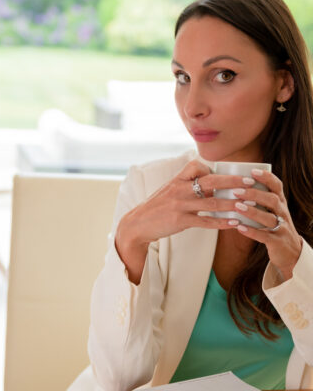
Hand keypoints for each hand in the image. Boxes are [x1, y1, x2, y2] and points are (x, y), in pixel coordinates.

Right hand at [115, 159, 255, 282]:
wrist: (138, 224)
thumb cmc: (157, 207)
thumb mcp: (170, 190)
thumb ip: (188, 186)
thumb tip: (211, 185)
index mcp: (177, 179)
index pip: (197, 166)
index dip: (213, 169)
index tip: (228, 174)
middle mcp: (179, 189)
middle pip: (210, 181)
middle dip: (233, 181)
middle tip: (250, 182)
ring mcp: (180, 205)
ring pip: (212, 202)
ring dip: (233, 203)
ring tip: (249, 204)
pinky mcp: (181, 221)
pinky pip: (205, 220)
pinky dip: (221, 222)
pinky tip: (234, 222)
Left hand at [233, 169, 301, 279]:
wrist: (291, 252)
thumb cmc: (274, 227)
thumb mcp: (271, 211)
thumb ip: (258, 200)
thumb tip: (233, 185)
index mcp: (280, 203)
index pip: (277, 186)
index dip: (266, 177)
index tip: (252, 171)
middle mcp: (282, 213)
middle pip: (272, 200)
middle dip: (254, 194)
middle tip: (236, 191)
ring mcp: (282, 228)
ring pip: (269, 218)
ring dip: (252, 211)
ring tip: (237, 206)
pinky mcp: (277, 242)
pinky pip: (265, 236)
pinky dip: (252, 232)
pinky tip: (239, 227)